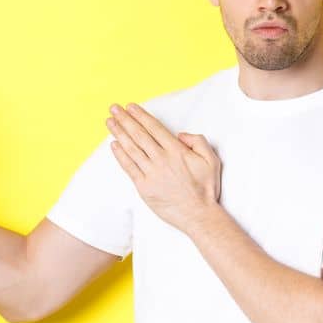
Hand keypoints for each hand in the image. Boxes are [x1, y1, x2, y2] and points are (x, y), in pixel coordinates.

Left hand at [106, 103, 221, 234]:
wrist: (198, 214)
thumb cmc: (206, 188)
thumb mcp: (212, 160)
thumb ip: (198, 142)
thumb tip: (180, 134)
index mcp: (177, 151)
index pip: (154, 128)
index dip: (141, 116)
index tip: (131, 107)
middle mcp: (161, 159)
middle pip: (139, 135)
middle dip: (125, 119)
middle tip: (114, 108)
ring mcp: (151, 173)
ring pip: (131, 148)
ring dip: (119, 133)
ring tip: (110, 122)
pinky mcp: (144, 187)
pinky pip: (128, 167)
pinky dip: (120, 155)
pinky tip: (114, 145)